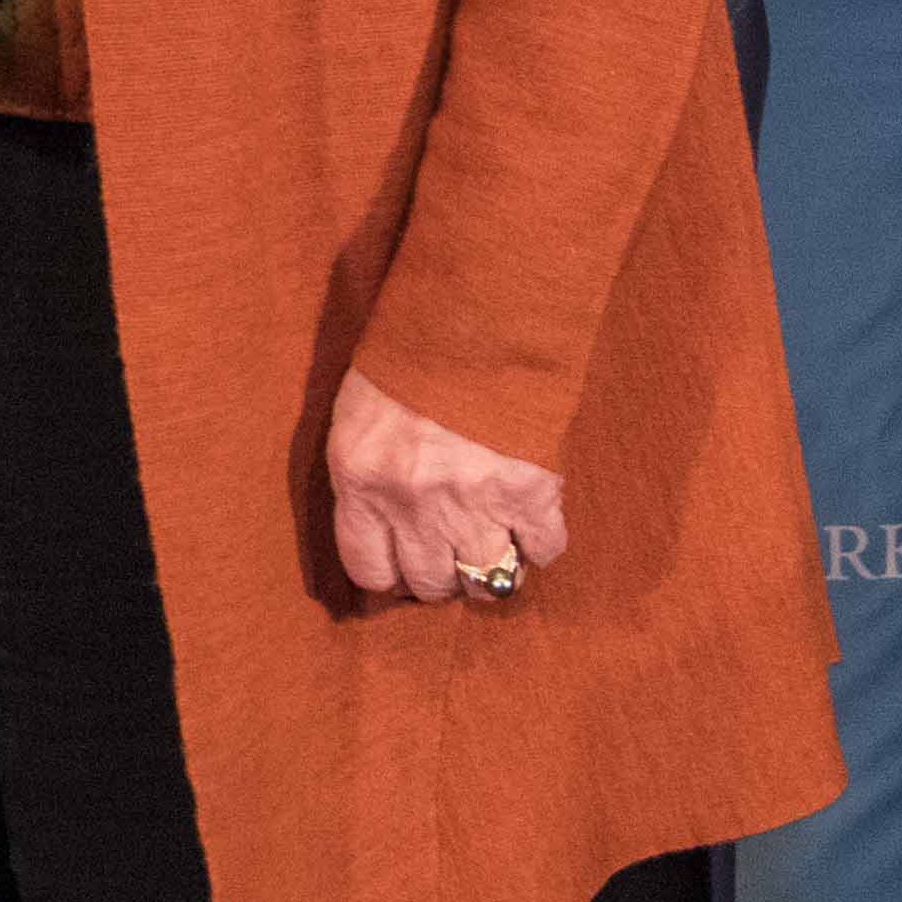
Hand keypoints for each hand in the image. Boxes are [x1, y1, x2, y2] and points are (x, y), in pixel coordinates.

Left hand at [324, 366, 567, 609]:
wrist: (470, 318)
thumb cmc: (406, 362)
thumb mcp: (358, 417)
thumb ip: (363, 476)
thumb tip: (379, 533)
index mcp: (362, 481)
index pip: (369, 568)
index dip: (389, 574)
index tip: (402, 568)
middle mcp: (414, 504)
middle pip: (431, 583)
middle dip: (439, 576)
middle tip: (449, 554)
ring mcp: (474, 504)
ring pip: (485, 580)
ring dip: (489, 572)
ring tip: (490, 548)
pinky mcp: (530, 493)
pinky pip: (543, 551)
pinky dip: (540, 546)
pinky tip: (530, 525)